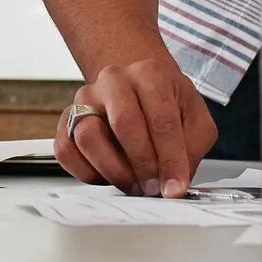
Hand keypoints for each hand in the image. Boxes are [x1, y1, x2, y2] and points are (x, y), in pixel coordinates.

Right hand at [55, 53, 215, 196]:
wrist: (139, 89)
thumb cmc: (167, 105)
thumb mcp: (195, 121)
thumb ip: (191, 151)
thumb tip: (174, 185)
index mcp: (150, 74)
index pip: (162, 119)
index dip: (170, 160)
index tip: (175, 187)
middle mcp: (114, 80)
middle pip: (123, 123)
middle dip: (142, 164)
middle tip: (152, 187)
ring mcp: (86, 98)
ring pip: (88, 137)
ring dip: (113, 170)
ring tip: (132, 182)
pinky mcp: (67, 120)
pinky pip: (66, 151)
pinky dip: (85, 172)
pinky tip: (107, 175)